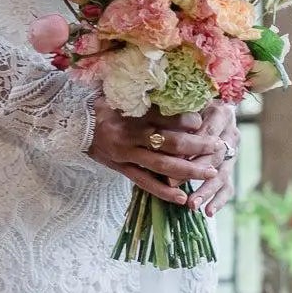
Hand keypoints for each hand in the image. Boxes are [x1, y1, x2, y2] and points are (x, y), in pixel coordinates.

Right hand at [86, 101, 230, 205]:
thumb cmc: (104, 104)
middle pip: (169, 142)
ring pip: (161, 166)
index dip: (186, 120)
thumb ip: (152, 97)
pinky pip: (145, 183)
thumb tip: (183, 99)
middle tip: (218, 147)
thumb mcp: (125, 94)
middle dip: (197, 146)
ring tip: (209, 173)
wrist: (73, 124)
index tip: (203, 121)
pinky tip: (182, 198)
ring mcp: (126, 155)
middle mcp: (130, 135)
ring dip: (187, 170)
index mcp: (132, 113)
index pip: (164, 117)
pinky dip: (164, 191)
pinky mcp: (122, 169)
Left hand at [182, 100, 238, 218]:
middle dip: (195, 171)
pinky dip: (219, 200)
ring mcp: (233, 152)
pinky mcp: (230, 167)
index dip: (192, 146)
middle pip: (216, 156)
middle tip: (173, 183)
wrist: (212, 104)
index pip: (208, 132)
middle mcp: (232, 133)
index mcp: (222, 113)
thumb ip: (178, 117)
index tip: (173, 157)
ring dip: (207, 190)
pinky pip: (228, 186)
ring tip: (193, 205)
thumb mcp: (185, 104)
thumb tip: (161, 137)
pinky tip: (209, 212)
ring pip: (223, 173)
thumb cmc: (192, 103)